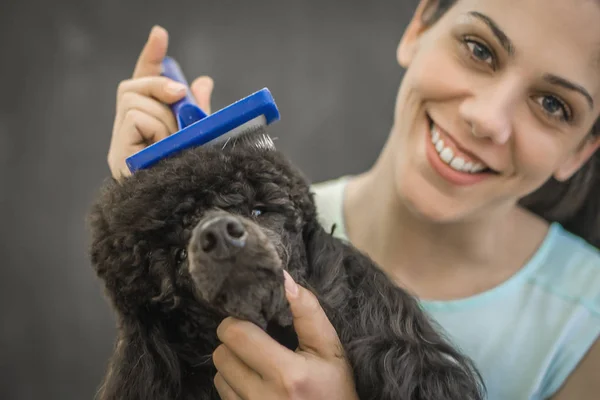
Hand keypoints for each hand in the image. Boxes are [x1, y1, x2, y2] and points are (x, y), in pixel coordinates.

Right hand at [108, 25, 213, 179]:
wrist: (188, 216)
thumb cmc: (195, 179)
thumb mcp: (201, 137)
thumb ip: (198, 111)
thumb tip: (203, 82)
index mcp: (149, 127)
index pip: (143, 85)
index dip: (151, 59)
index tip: (160, 35)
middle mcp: (129, 134)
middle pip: (131, 87)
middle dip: (159, 87)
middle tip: (180, 98)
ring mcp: (121, 145)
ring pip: (134, 101)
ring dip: (163, 117)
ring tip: (174, 142)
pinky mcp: (119, 156)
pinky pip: (135, 118)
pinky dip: (155, 127)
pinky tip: (163, 148)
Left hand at [213, 271, 358, 399]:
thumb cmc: (335, 389)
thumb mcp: (331, 349)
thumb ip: (308, 312)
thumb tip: (283, 278)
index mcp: (287, 375)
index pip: (236, 335)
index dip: (238, 320)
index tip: (254, 319)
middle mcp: (263, 398)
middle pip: (222, 353)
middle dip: (235, 341)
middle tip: (258, 341)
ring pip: (218, 375)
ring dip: (234, 364)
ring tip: (259, 364)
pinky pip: (223, 394)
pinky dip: (234, 384)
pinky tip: (257, 384)